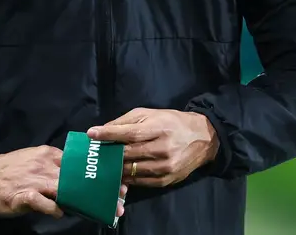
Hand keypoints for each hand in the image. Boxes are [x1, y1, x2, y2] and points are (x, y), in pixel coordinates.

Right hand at [0, 146, 128, 219]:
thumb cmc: (11, 170)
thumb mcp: (35, 160)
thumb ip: (56, 167)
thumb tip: (79, 177)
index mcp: (49, 154)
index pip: (80, 163)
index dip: (99, 174)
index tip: (117, 183)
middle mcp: (45, 165)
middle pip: (78, 178)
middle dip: (99, 190)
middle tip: (117, 202)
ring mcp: (35, 180)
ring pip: (66, 190)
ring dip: (85, 203)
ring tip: (101, 212)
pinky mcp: (24, 195)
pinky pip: (46, 204)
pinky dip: (55, 210)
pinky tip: (59, 213)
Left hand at [87, 108, 218, 187]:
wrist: (203, 138)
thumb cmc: (172, 122)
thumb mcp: (151, 114)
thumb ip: (126, 121)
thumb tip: (103, 129)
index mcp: (159, 129)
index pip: (129, 133)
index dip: (108, 134)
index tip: (92, 134)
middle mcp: (163, 149)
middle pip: (128, 154)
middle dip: (109, 153)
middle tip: (95, 152)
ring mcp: (165, 167)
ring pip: (131, 171)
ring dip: (115, 168)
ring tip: (104, 164)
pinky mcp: (166, 180)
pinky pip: (140, 182)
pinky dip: (127, 179)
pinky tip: (119, 174)